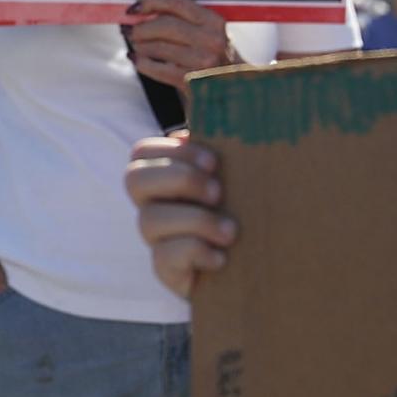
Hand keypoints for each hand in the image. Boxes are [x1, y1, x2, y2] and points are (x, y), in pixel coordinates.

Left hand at [119, 0, 233, 89]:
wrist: (235, 91)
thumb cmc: (216, 61)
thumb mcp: (208, 34)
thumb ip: (183, 20)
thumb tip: (146, 11)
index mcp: (213, 21)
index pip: (175, 2)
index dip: (149, 2)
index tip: (134, 8)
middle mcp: (210, 39)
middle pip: (163, 25)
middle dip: (141, 27)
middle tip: (130, 30)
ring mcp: (202, 62)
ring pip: (157, 47)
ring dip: (139, 45)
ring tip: (135, 45)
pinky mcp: (192, 82)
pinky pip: (156, 68)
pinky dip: (142, 63)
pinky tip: (137, 60)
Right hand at [125, 132, 234, 298]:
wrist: (263, 264)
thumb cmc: (249, 209)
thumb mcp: (239, 173)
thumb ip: (223, 146)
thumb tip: (204, 125)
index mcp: (166, 175)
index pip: (142, 151)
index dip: (174, 152)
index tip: (214, 162)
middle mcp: (154, 204)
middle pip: (134, 179)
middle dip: (180, 180)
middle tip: (218, 193)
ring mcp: (157, 238)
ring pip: (148, 220)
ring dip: (195, 220)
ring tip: (230, 231)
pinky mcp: (167, 271)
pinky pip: (163, 258)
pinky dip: (194, 252)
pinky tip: (220, 258)